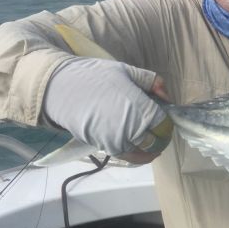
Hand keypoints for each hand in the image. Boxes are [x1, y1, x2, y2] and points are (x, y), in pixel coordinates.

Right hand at [43, 57, 172, 161]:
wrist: (60, 89)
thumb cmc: (95, 76)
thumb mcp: (127, 70)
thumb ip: (152, 81)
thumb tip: (167, 97)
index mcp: (141, 109)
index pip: (164, 124)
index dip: (168, 124)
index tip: (166, 120)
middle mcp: (132, 129)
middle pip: (156, 141)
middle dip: (161, 138)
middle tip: (161, 133)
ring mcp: (118, 141)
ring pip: (143, 153)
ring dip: (151, 150)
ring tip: (154, 145)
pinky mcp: (105, 147)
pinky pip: (127, 156)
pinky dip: (137, 156)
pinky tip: (140, 150)